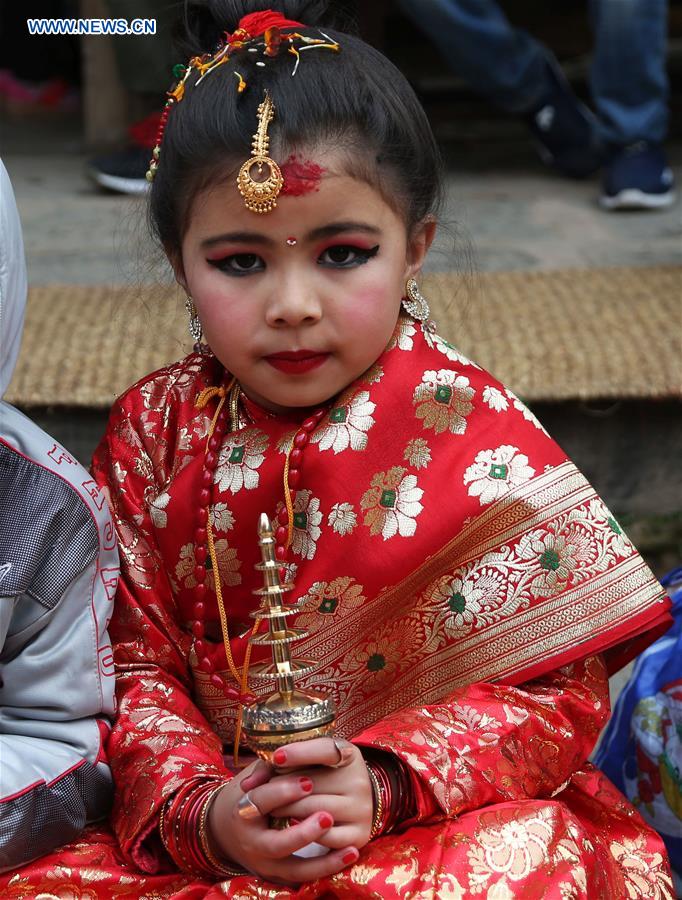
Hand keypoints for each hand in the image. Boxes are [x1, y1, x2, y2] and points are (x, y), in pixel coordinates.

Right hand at [206, 757, 359, 885]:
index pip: (262, 802)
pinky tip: (349, 854)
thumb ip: (271, 767)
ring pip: (295, 868)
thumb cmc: (251, 795)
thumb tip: (282, 758)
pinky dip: (327, 867)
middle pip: (277, 844)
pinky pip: (305, 877)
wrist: (231, 831)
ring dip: (323, 859)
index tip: (308, 782)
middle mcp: (252, 843)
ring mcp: (266, 864)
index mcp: (242, 812)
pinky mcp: (280, 876)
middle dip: (303, 832)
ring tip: (346, 844)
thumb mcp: (255, 777)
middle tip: (327, 815)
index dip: (284, 792)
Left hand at [243, 737, 373, 852]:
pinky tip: (294, 825)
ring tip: (274, 810)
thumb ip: (278, 765)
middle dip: (283, 789)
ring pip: (314, 812)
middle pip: (313, 784)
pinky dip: (306, 833)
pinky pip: (325, 838)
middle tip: (265, 796)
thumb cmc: (320, 777)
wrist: (350, 802)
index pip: (326, 750)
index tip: (276, 757)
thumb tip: (248, 785)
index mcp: (349, 754)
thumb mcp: (307, 762)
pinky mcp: (360, 835)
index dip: (300, 752)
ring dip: (288, 811)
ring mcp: (362, 808)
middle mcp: (360, 780)